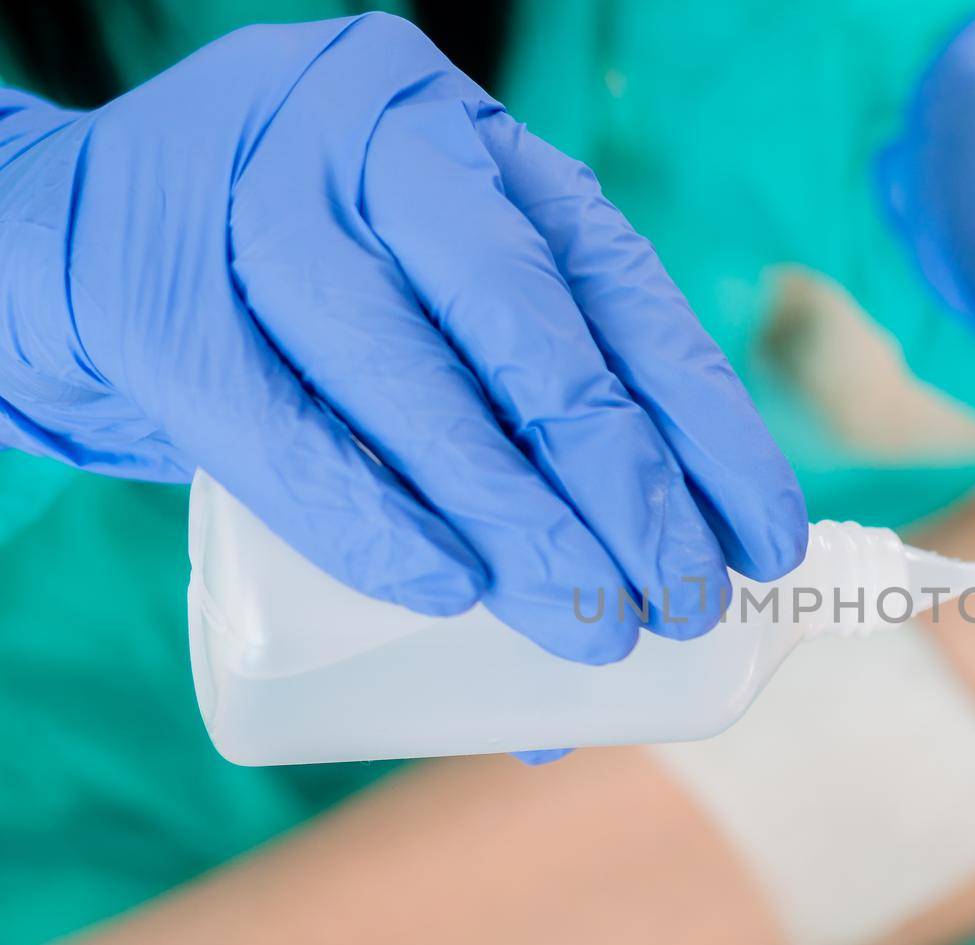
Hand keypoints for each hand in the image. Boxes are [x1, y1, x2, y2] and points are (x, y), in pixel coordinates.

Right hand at [0, 14, 805, 664]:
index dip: (709, 427)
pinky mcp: (162, 302)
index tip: (764, 542)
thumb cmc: (308, 307)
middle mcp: (387, 149)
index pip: (629, 298)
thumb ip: (517, 437)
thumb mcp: (431, 315)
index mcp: (481, 149)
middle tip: (680, 603)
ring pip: (422, 385)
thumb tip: (614, 645)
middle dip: (625, 489)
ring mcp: (265, 207)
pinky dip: (374, 522)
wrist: (91, 239)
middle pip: (538, 339)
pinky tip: (448, 592)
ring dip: (517, 525)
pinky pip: (284, 433)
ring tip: (591, 627)